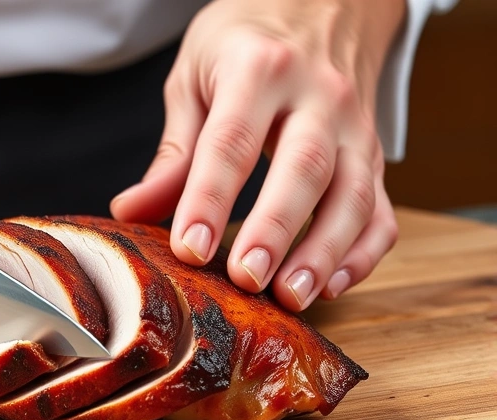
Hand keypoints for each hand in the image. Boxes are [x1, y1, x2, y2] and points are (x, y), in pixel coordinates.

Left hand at [110, 0, 405, 311]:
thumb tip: (131, 211)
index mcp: (259, 69)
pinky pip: (382, 209)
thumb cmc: (246, 43)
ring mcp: (355, 127)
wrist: (321, 2)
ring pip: (353, 194)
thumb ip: (174, 150)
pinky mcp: (375, 155)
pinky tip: (333, 285)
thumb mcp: (195, 78)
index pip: (232, 141)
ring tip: (292, 296)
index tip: (190, 247)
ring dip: (325, 252)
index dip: (210, 198)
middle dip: (276, 229)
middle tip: (247, 278)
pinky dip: (363, 253)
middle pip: (304, 168)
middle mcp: (318, 96)